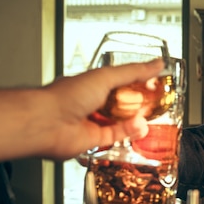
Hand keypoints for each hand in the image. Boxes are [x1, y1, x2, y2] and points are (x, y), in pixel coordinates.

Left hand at [40, 58, 164, 159]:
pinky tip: (139, 127)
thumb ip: (133, 72)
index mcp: (90, 84)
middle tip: (153, 102)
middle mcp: (89, 102)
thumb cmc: (65, 96)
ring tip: (149, 116)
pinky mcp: (92, 139)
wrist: (48, 123)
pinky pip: (115, 136)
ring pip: (118, 121)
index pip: (117, 80)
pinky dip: (128, 132)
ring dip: (135, 119)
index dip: (135, 81)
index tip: (151, 82)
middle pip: (119, 103)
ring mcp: (90, 121)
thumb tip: (155, 64)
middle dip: (137, 103)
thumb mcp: (106, 77)